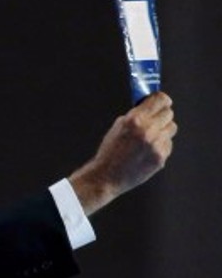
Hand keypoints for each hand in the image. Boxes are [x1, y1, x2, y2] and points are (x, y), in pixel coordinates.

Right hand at [68, 91, 176, 214]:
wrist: (105, 177)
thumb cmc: (109, 151)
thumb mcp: (118, 127)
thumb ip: (136, 115)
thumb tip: (151, 107)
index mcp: (135, 120)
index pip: (161, 99)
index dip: (161, 100)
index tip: (160, 102)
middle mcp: (148, 130)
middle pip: (169, 113)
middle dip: (161, 115)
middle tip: (154, 120)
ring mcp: (156, 145)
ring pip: (172, 128)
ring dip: (163, 130)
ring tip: (149, 138)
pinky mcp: (160, 157)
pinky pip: (168, 144)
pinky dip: (160, 145)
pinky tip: (147, 152)